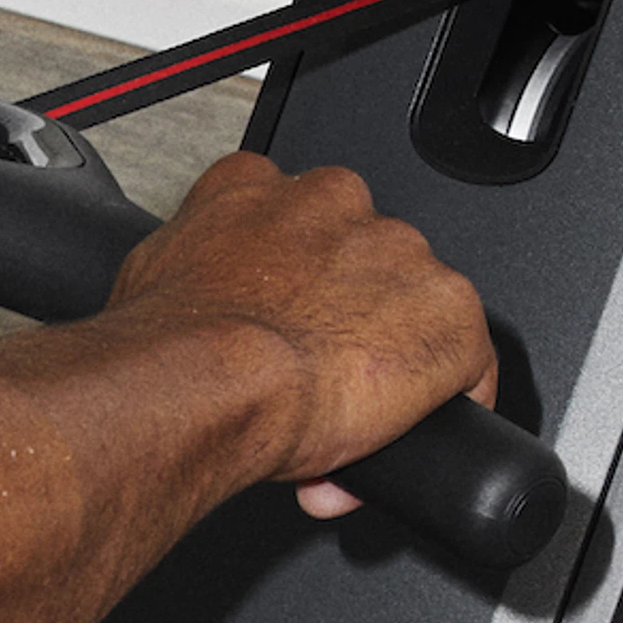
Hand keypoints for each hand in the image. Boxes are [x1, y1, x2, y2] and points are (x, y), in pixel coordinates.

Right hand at [106, 152, 494, 515]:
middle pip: (360, 254)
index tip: (285, 317)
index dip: (295, 275)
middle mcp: (333, 203)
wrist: (213, 376)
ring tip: (354, 414)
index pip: (294, 215)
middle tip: (314, 372)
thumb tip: (192, 313)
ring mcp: (397, 252)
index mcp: (255, 187)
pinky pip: (468, 359)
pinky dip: (449, 399)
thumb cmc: (172, 337)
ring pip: (414, 302)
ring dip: (393, 353)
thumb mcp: (154, 279)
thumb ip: (190, 274)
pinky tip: (413, 435)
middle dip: (346, 311)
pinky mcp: (448, 311)